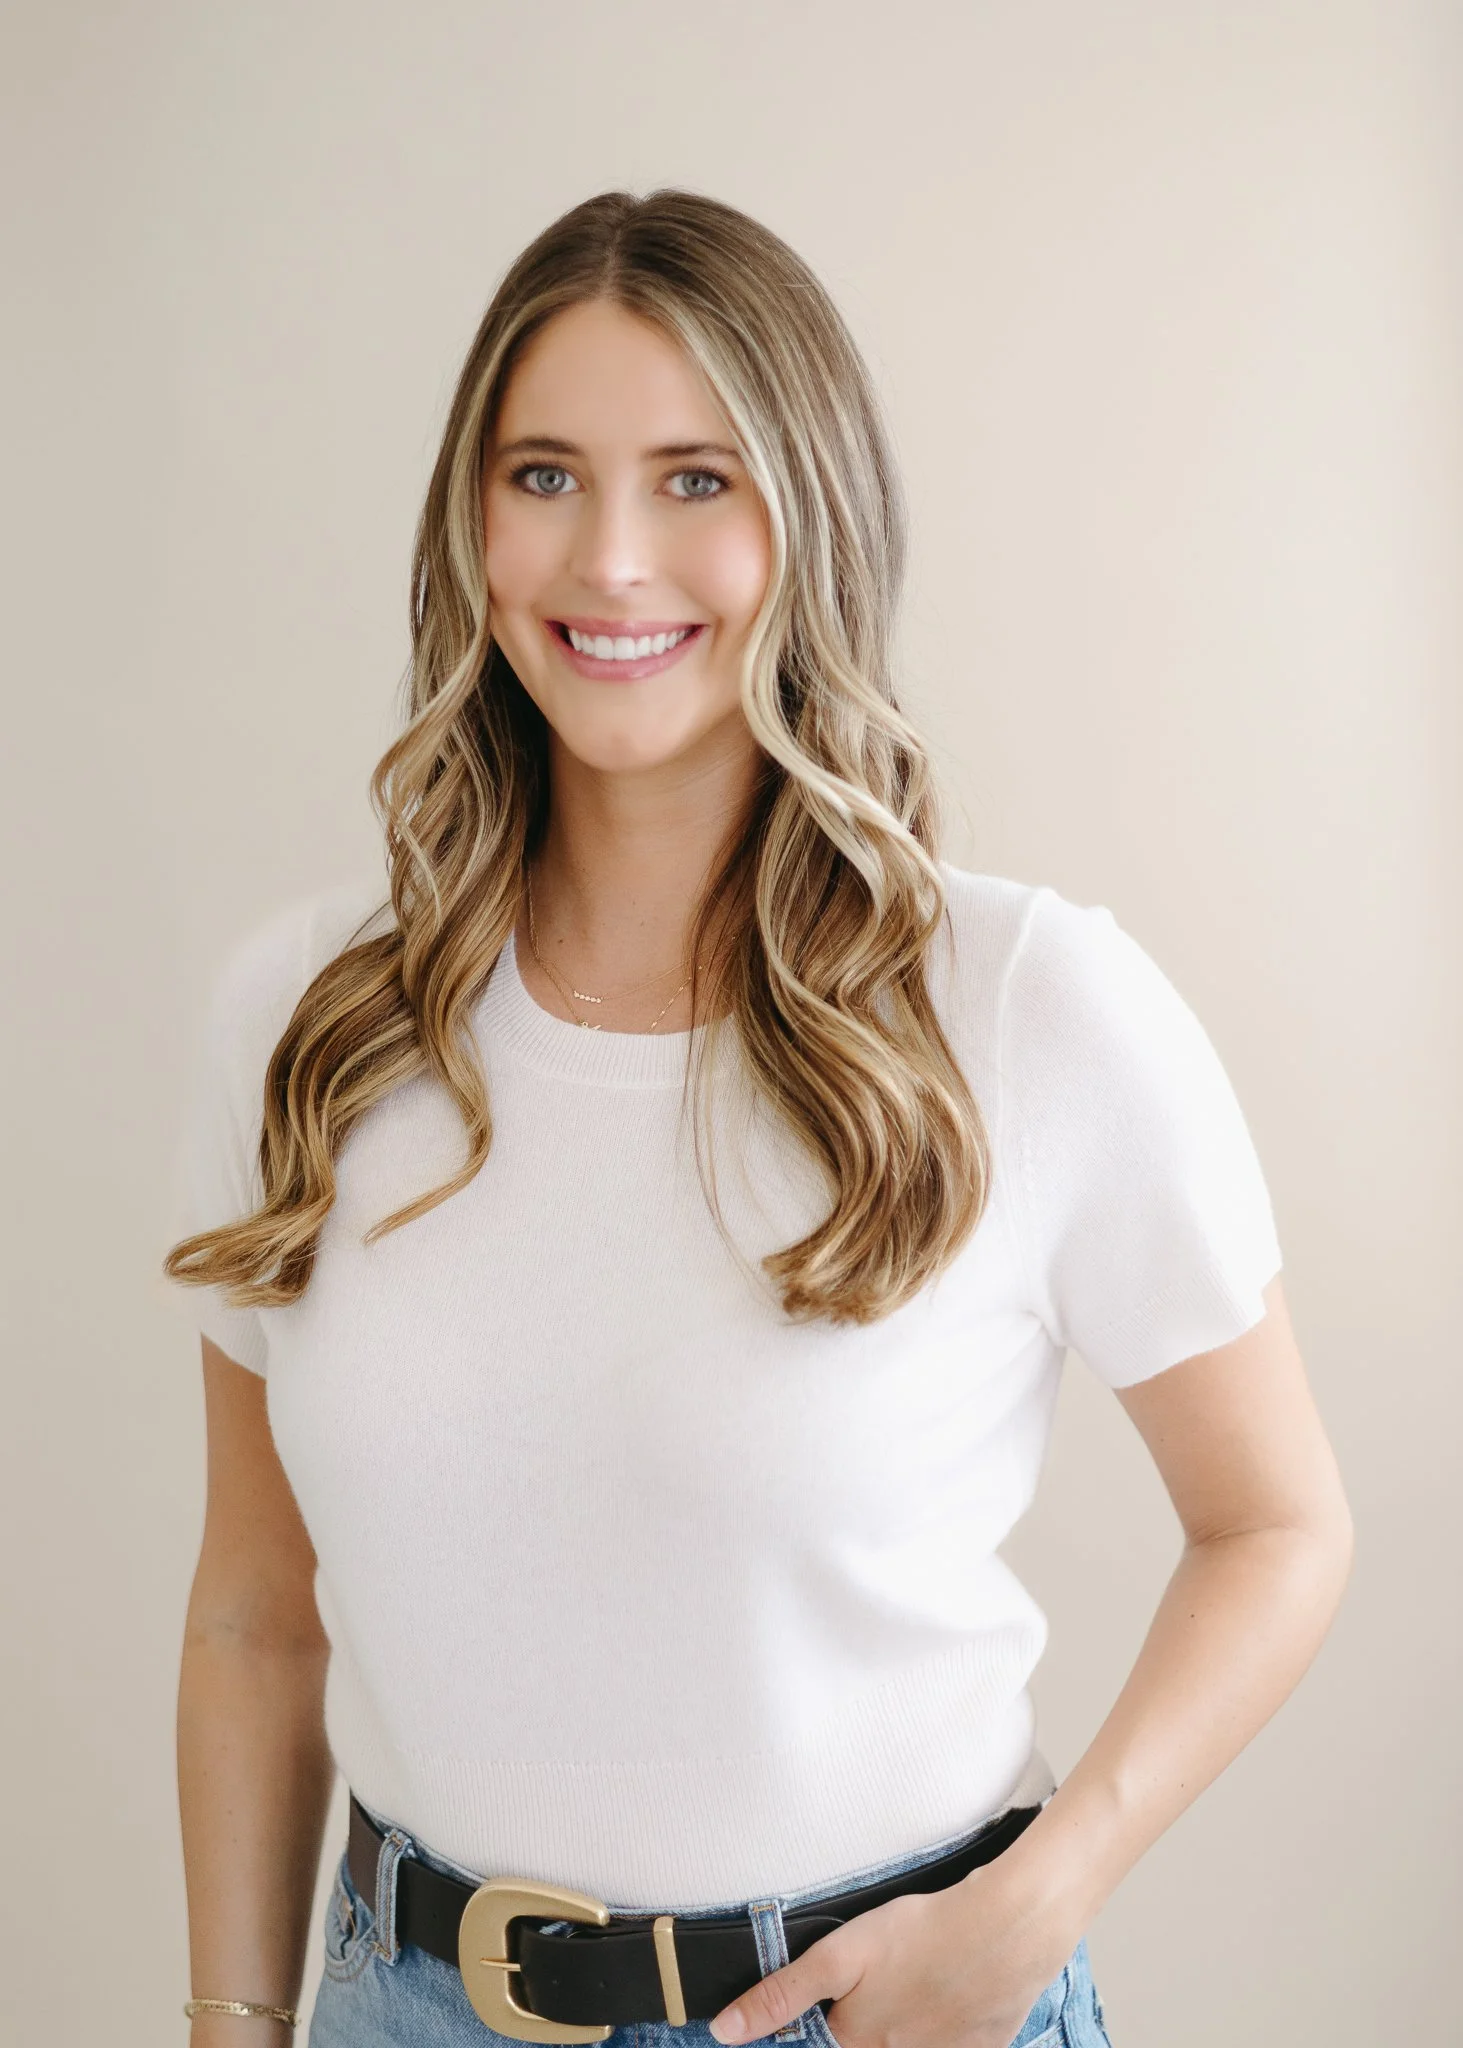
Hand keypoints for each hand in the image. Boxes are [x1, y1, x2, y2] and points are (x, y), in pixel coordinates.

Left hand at [708, 1861, 1082, 2047]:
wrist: (1008, 1929)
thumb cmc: (921, 1934)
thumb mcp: (840, 1955)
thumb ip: (782, 1994)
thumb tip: (724, 2031)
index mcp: (859, 2043)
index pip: (822, 2040)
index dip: (812, 2023)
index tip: (834, 2002)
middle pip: (866, 2040)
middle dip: (865, 2018)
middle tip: (892, 1972)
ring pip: (910, 2040)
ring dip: (906, 2020)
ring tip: (918, 1978)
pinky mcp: (983, 2045)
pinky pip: (951, 2042)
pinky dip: (945, 2024)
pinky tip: (951, 1991)